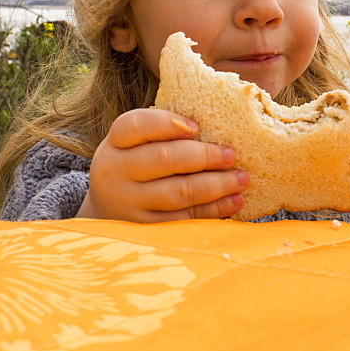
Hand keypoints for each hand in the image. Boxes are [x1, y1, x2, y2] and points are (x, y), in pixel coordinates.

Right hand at [77, 108, 246, 221]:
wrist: (108, 207)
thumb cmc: (135, 163)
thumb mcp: (136, 142)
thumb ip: (165, 131)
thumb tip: (219, 122)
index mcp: (116, 141)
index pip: (137, 125)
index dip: (168, 123)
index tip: (197, 127)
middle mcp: (115, 170)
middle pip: (163, 158)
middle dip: (204, 156)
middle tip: (231, 155)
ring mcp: (127, 202)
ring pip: (178, 192)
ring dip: (216, 185)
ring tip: (241, 179)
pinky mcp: (144, 228)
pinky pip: (184, 218)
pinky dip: (214, 210)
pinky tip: (234, 201)